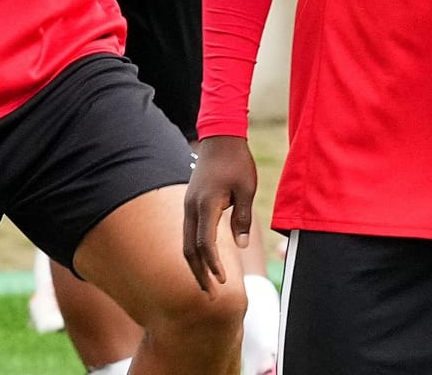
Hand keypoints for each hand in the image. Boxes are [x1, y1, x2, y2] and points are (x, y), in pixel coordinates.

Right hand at [182, 135, 257, 291]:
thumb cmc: (237, 161)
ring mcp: (188, 204)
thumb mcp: (247, 189)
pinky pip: (188, 232)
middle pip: (189, 249)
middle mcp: (191, 207)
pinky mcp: (190, 202)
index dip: (213, 266)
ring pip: (185, 242)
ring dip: (195, 264)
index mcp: (206, 204)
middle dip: (199, 273)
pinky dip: (194, 250)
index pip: (205, 244)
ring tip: (206, 282)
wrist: (221, 137)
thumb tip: (240, 245)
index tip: (222, 282)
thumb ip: (242, 218)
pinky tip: (204, 260)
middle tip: (210, 295)